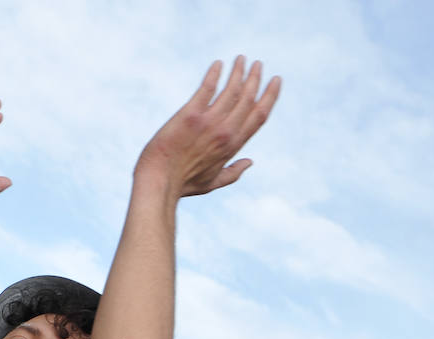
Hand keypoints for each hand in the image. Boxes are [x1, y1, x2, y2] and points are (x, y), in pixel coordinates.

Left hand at [137, 57, 280, 197]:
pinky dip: (214, 74)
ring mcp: (208, 122)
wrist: (158, 181)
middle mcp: (225, 131)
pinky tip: (218, 64)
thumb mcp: (212, 183)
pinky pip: (207, 88)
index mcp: (233, 145)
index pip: (259, 116)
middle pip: (248, 98)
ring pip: (231, 90)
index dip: (269, 96)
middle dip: (255, 78)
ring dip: (238, 72)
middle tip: (257, 64)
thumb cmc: (182, 184)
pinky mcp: (190, 115)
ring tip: (241, 59)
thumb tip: (250, 162)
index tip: (275, 81)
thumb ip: (233, 173)